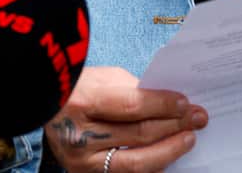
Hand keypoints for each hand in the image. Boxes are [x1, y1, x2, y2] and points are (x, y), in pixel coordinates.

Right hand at [43, 66, 207, 172]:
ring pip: (134, 163)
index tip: (186, 102)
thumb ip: (135, 92)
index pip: (132, 106)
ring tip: (189, 139)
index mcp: (83, 102)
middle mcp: (80, 136)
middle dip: (174, 125)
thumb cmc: (79, 86)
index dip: (163, 105)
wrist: (43, 103)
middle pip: (137, 134)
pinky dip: (150, 166)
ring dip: (168, 151)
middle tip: (198, 118)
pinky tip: (167, 157)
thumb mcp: (105, 78)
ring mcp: (81, 161)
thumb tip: (170, 105)